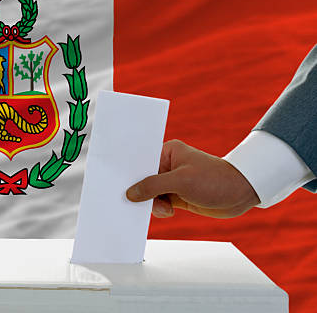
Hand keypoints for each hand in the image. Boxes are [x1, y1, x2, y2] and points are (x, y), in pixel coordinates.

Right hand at [126, 139, 260, 218]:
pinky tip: (169, 211)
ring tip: (166, 208)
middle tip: (143, 202)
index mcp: (167, 152)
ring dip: (154, 204)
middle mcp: (168, 165)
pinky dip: (160, 209)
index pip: (141, 162)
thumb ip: (153, 186)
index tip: (123, 187)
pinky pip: (160, 203)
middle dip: (142, 193)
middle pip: (144, 180)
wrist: (241, 193)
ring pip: (151, 194)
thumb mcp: (181, 181)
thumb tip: (131, 193)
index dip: (131, 175)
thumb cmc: (216, 179)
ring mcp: (173, 181)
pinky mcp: (178, 196)